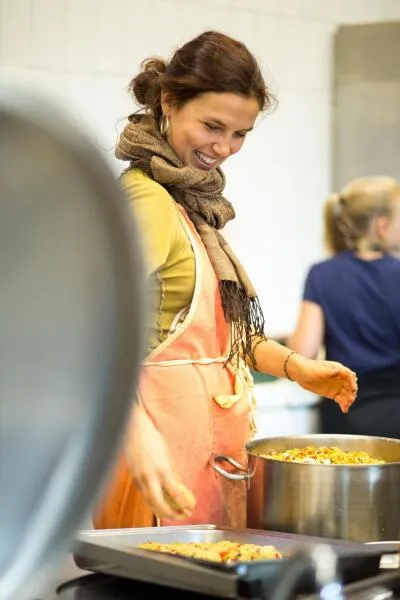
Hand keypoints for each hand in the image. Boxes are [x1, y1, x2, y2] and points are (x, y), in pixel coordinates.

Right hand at [124, 403, 195, 519]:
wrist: (134, 430)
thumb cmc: (152, 438)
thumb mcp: (168, 455)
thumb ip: (174, 473)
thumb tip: (180, 486)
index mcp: (162, 470)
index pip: (175, 493)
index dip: (183, 504)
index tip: (190, 507)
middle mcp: (150, 477)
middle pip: (160, 505)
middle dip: (172, 514)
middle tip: (182, 515)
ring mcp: (140, 479)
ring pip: (150, 503)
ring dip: (161, 512)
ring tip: (172, 514)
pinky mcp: (134, 479)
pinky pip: (144, 496)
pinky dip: (152, 504)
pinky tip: (159, 504)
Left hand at [288, 354, 356, 412]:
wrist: (300, 374)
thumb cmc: (310, 368)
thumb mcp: (320, 370)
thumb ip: (330, 372)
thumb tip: (338, 371)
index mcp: (338, 369)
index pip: (349, 375)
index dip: (353, 382)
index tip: (354, 389)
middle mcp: (339, 378)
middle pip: (349, 386)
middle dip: (351, 393)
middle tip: (350, 400)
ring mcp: (336, 386)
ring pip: (346, 394)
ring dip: (348, 400)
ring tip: (346, 406)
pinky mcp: (332, 393)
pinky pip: (340, 399)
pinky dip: (343, 404)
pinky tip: (344, 409)